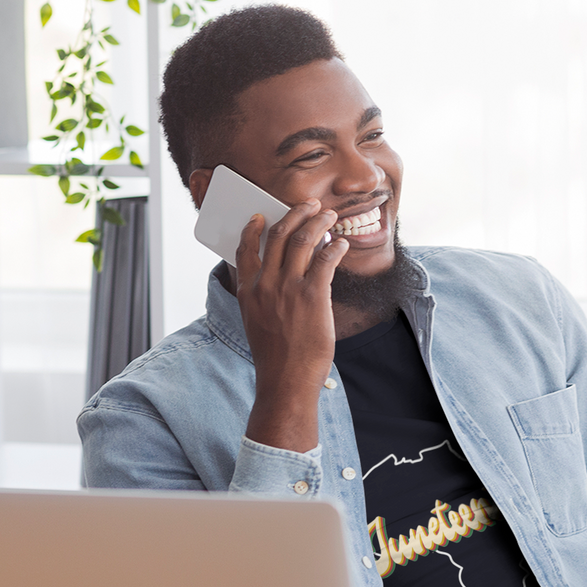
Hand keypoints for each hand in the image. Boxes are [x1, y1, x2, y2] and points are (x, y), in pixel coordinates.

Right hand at [234, 199, 349, 452]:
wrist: (285, 381)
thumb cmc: (276, 356)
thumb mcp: (257, 323)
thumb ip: (264, 297)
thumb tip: (283, 273)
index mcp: (248, 291)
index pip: (245, 250)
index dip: (253, 228)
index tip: (261, 215)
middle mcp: (266, 284)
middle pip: (279, 236)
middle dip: (296, 214)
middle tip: (310, 205)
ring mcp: (289, 288)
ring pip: (303, 240)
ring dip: (318, 222)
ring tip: (329, 215)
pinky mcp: (313, 296)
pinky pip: (326, 260)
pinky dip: (335, 247)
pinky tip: (341, 244)